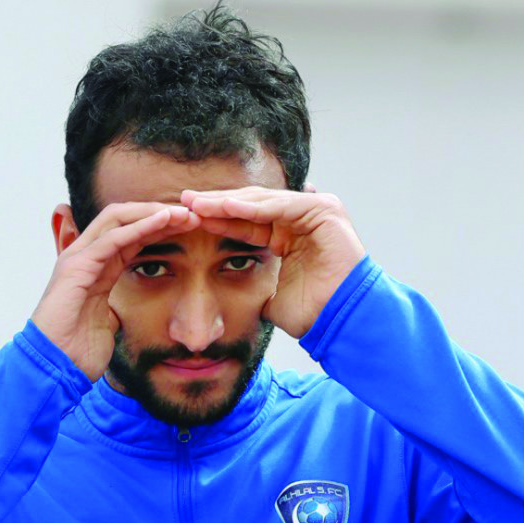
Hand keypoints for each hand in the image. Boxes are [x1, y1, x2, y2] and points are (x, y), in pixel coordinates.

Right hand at [31, 203, 200, 380]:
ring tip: (183, 213)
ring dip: (153, 214)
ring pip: (118, 220)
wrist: (54, 368)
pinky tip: (163, 220)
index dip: (160, 227)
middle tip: (192, 214)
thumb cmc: (77, 352)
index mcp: (96, 269)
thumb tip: (125, 313)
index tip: (190, 228)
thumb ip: (115, 310)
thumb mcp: (107, 324)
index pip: (131, 235)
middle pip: (125, 219)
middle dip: (159, 213)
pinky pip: (113, 238)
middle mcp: (85, 257)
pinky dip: (140, 226)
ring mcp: (78, 258)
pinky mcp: (77, 266)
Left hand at [181, 186, 365, 338]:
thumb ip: (253, 287)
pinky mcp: (324, 210)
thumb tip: (229, 297)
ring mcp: (314, 211)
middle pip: (250, 206)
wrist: (340, 322)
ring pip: (262, 202)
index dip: (215, 220)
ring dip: (228, 202)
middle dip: (216, 204)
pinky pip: (280, 205)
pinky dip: (253, 207)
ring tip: (197, 203)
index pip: (243, 222)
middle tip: (183, 200)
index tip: (185, 219)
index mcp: (285, 236)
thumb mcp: (269, 297)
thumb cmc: (311, 315)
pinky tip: (226, 207)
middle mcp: (299, 219)